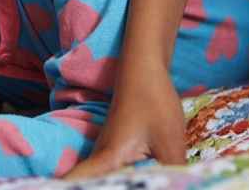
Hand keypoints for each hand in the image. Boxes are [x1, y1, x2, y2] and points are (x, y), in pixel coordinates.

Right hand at [65, 62, 185, 178]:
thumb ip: (173, 173)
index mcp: (108, 159)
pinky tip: (136, 182)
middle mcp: (99, 158)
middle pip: (83, 184)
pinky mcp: (114, 151)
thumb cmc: (154, 102)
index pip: (76, 183)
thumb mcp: (170, 144)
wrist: (144, 70)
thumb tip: (185, 185)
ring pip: (96, 180)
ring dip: (103, 185)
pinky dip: (118, 182)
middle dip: (84, 188)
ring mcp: (105, 154)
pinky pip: (108, 175)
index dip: (63, 189)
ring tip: (134, 184)